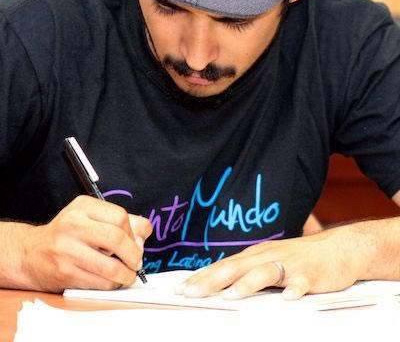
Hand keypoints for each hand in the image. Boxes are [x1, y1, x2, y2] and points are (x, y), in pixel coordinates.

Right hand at [22, 195, 151, 291]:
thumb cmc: (68, 234)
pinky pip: (100, 282)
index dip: (134, 232)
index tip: (136, 242)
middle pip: (117, 239)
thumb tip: (144, 233)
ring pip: (111, 266)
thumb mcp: (91, 217)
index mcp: (83, 206)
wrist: (30, 253)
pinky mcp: (65, 273)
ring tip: (128, 274)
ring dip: (127, 274)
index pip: (120, 217)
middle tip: (137, 261)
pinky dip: (113, 284)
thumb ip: (121, 221)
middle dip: (134, 254)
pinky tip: (113, 280)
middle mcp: (73, 225)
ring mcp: (67, 250)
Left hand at [176, 227, 368, 299]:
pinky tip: (289, 298)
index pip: (224, 266)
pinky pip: (302, 282)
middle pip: (237, 267)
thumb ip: (249, 274)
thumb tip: (223, 288)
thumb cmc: (298, 259)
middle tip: (192, 292)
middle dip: (212, 280)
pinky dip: (295, 289)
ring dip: (248, 283)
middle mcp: (269, 256)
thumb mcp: (270, 263)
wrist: (338, 248)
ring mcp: (290, 264)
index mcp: (256, 256)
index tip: (182, 288)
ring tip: (231, 296)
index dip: (203, 277)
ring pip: (266, 272)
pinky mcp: (311, 274)